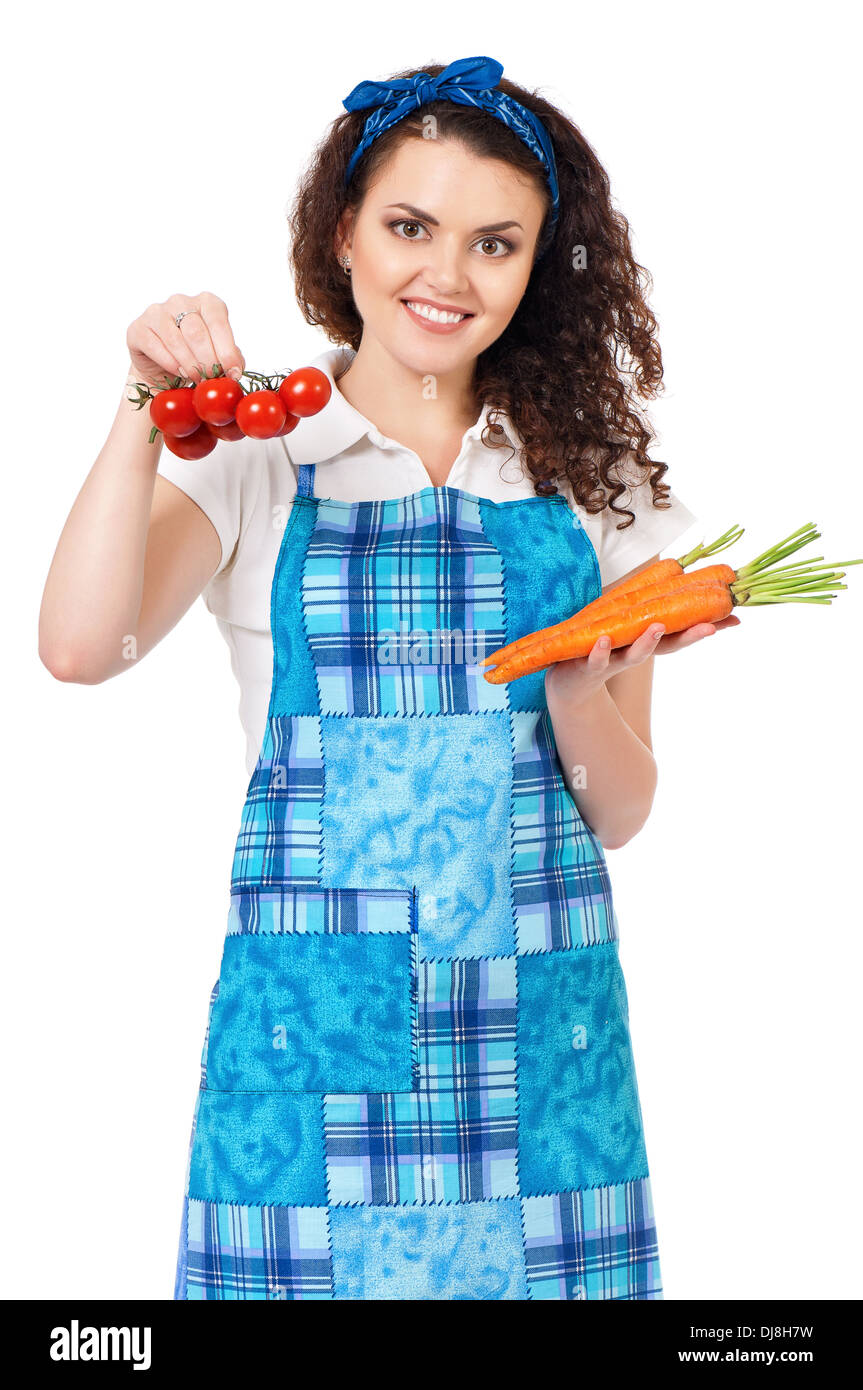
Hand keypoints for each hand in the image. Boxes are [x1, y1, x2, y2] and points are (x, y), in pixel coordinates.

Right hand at [126, 290, 245, 390]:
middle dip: (207, 360)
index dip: (226, 350)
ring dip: (189, 364)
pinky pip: (154, 346)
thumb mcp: (219, 355)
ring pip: (175, 340)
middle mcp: (181, 301)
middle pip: (196, 331)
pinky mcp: (138, 328)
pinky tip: (178, 373)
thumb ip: (231, 357)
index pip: (218, 321)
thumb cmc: (196, 358)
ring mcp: (157, 312)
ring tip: (197, 379)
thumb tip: (236, 368)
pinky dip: (170, 363)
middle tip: (211, 379)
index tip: (232, 372)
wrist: (163, 369)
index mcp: (207, 302)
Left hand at [544, 613, 740, 707]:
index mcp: (648, 643)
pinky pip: (596, 658)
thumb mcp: (629, 632)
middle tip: (709, 627)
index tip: (735, 619)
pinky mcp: (588, 665)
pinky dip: (601, 651)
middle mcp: (636, 654)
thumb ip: (651, 617)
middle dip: (689, 637)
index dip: (708, 627)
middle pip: (667, 647)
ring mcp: (613, 661)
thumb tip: (680, 590)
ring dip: (647, 643)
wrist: (568, 684)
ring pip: (633, 654)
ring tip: (658, 627)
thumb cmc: (604, 650)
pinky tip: (604, 639)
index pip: (683, 635)